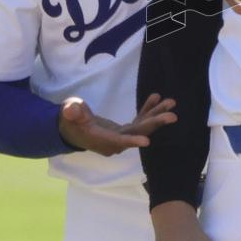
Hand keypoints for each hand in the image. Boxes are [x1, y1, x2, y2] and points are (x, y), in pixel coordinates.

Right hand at [58, 92, 175, 155]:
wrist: (71, 128)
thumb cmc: (69, 120)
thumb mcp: (68, 112)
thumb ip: (72, 112)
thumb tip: (71, 110)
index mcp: (100, 139)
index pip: (118, 141)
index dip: (132, 140)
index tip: (147, 141)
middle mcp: (114, 142)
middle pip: (137, 133)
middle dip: (155, 124)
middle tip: (172, 116)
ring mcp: (120, 137)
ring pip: (142, 127)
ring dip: (156, 115)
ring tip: (171, 103)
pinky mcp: (123, 131)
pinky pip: (139, 121)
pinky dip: (147, 110)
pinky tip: (156, 99)